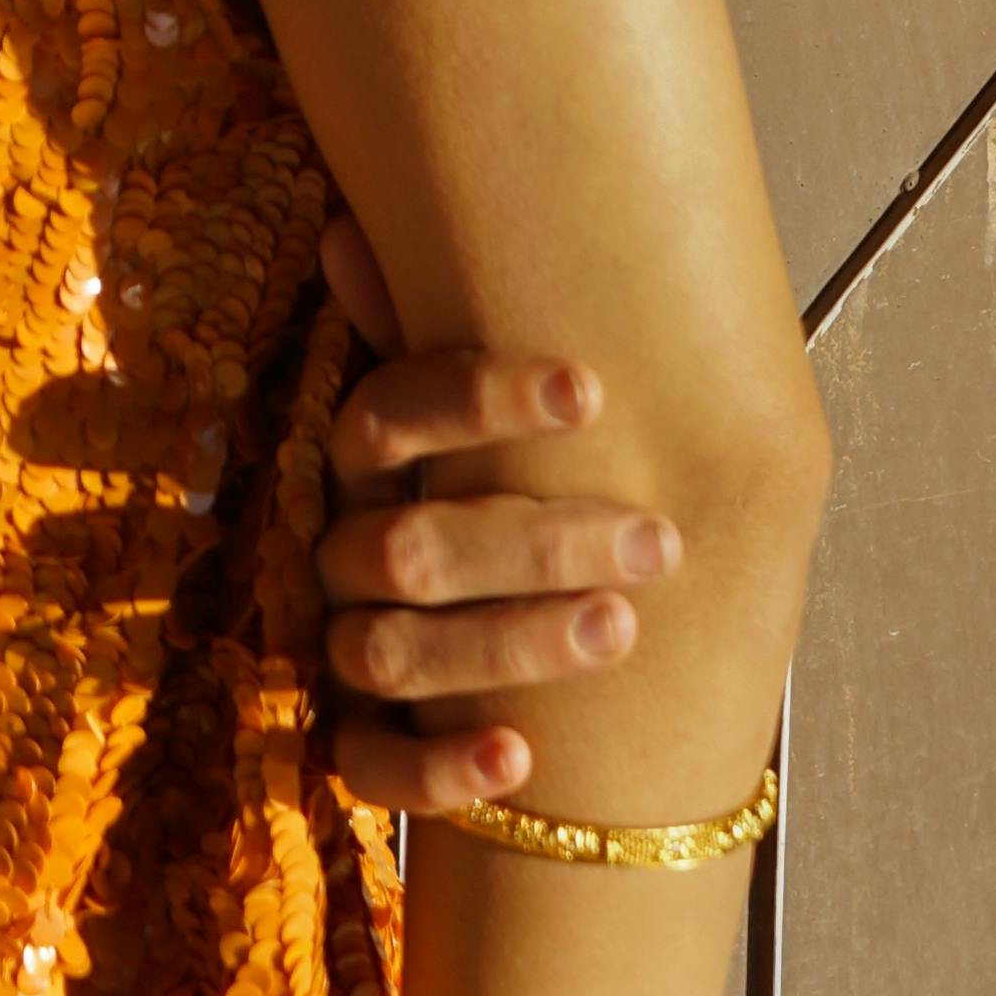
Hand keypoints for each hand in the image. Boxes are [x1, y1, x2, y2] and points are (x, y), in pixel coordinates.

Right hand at [316, 213, 683, 818]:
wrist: (460, 644)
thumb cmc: (474, 499)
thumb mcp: (450, 422)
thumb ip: (419, 338)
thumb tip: (346, 228)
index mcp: (359, 465)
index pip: (389, 413)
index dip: (479, 398)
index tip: (593, 391)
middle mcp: (337, 551)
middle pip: (413, 545)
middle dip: (539, 539)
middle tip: (658, 537)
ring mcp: (338, 647)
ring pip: (396, 651)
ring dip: (510, 642)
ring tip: (620, 628)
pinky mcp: (351, 741)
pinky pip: (369, 767)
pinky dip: (438, 767)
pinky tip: (518, 757)